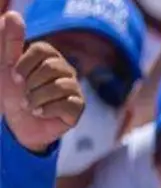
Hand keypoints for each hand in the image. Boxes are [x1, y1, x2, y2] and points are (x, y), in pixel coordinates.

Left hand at [0, 3, 83, 152]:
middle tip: (23, 93)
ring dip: (37, 98)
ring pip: (60, 86)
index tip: (14, 77)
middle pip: (51, 67)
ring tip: (30, 105)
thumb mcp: (5, 66)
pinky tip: (40, 113)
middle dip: (31, 83)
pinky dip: (48, 109)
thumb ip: (8, 41)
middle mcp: (65, 69)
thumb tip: (14, 15)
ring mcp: (74, 88)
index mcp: (49, 56)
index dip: (24, 64)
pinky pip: (68, 104)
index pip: (42, 50)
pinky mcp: (78, 107)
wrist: (18, 122)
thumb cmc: (12, 92)